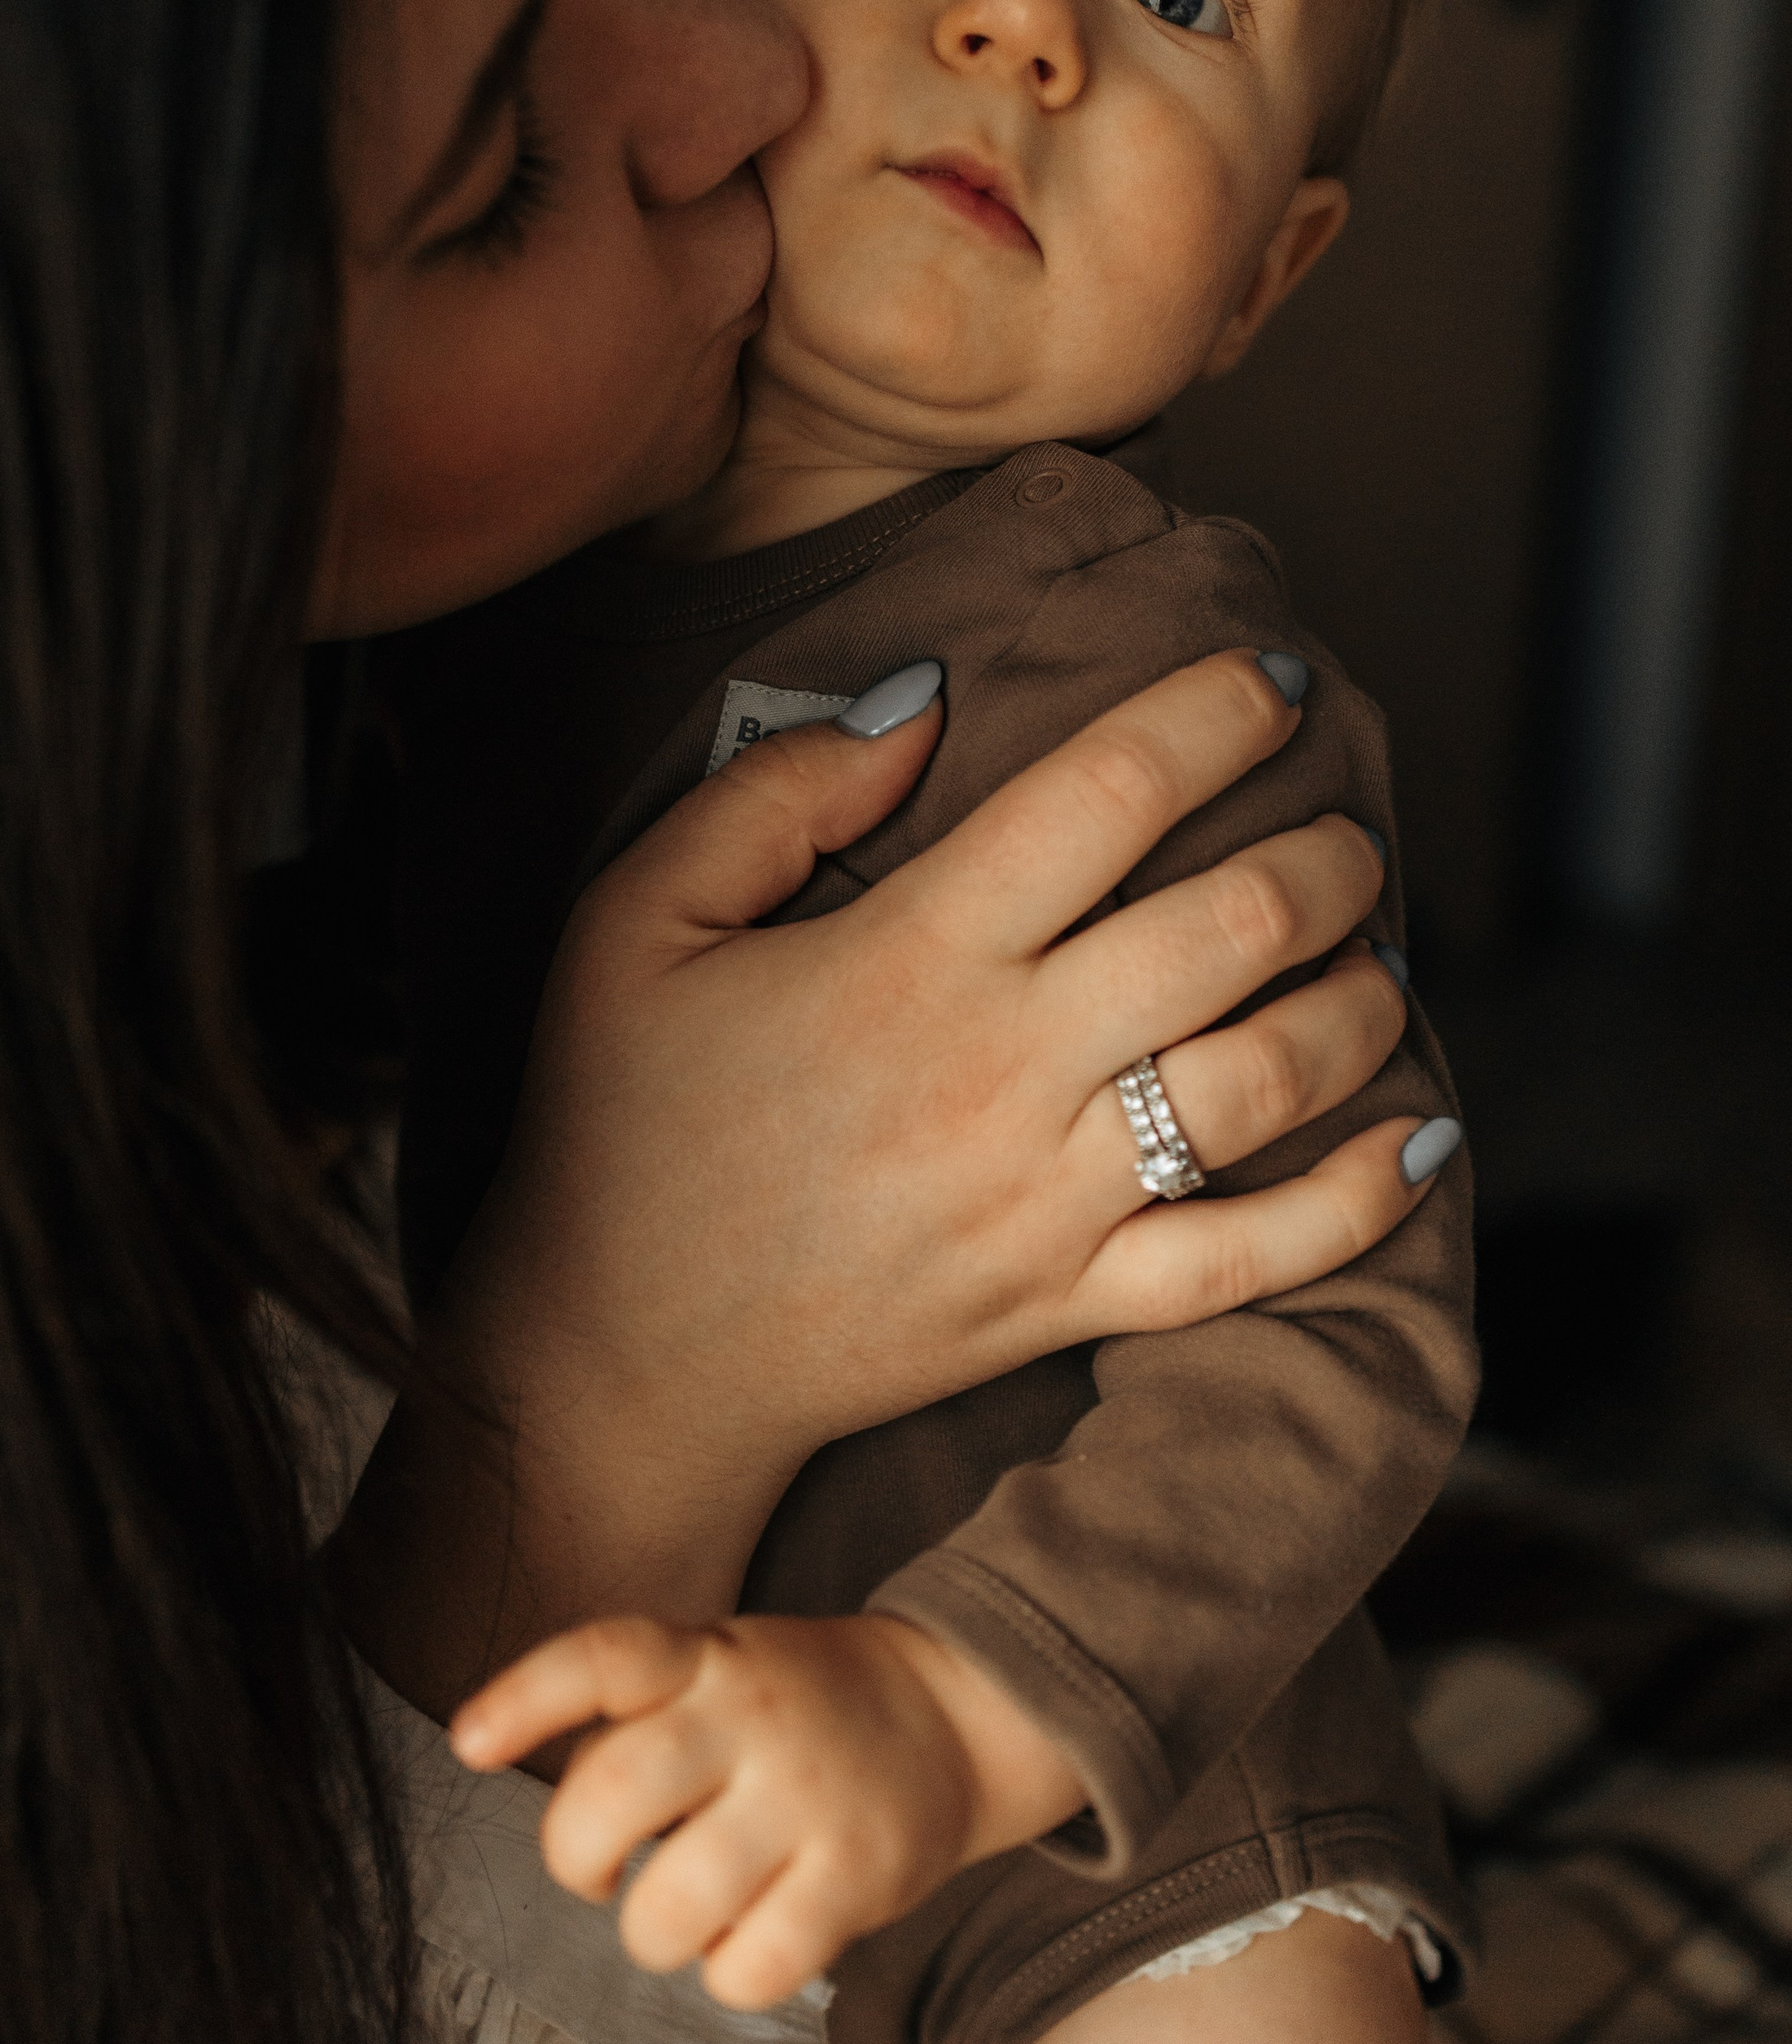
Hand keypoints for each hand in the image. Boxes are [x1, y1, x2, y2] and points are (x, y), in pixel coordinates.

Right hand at [335, 651, 1439, 1713]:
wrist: (622, 1365)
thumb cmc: (624, 1127)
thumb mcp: (633, 922)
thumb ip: (774, 792)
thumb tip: (923, 698)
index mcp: (906, 955)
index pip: (1107, 794)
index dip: (1214, 712)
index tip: (1271, 679)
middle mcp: (1003, 1071)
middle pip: (1231, 927)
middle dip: (1324, 855)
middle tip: (1342, 826)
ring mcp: (1050, 1200)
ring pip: (1269, 1080)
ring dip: (1356, 998)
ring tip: (1373, 949)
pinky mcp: (1069, 1304)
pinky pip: (1252, 1261)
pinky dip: (1357, 1202)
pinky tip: (1421, 1137)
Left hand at [450, 1610, 1081, 2011]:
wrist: (950, 1714)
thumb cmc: (796, 1709)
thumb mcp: (718, 1668)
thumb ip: (640, 1718)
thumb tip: (554, 1813)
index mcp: (703, 1657)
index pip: (600, 1658)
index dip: (524, 1698)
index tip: (467, 1743)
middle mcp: (748, 1716)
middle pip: (614, 1795)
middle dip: (575, 1860)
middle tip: (594, 1875)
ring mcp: (805, 1795)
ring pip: (671, 1907)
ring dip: (653, 1935)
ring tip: (683, 1913)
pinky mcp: (857, 1874)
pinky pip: (751, 1967)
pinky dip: (730, 1976)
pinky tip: (752, 1942)